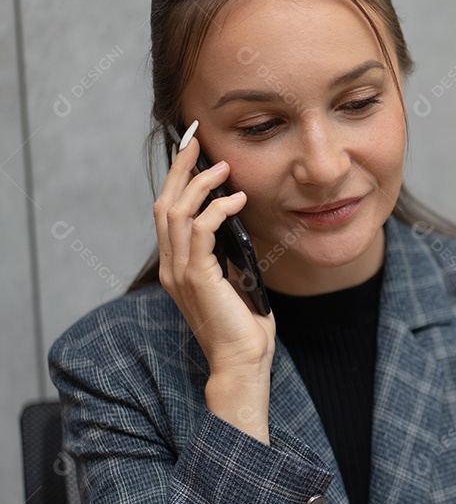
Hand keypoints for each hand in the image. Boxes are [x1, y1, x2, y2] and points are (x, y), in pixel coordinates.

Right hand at [153, 133, 274, 441]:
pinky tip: (237, 200)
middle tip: (196, 141)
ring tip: (223, 168)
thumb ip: (230, 256)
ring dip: (200, 185)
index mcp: (178, 267)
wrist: (242, 362)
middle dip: (180, 169)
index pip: (168, 213)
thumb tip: (240, 226)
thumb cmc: (244, 327)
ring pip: (177, 212)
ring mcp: (181, 272)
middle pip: (165, 204)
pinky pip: (200, 231)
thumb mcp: (236, 282)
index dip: (177, 180)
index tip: (193, 153)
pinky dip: (217, 210)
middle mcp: (172, 267)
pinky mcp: (198, 278)